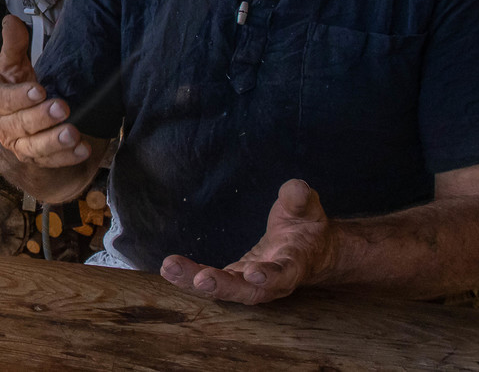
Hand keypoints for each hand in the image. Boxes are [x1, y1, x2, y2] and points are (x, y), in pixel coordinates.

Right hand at [0, 16, 89, 168]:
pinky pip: (51, 162)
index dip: (20, 97)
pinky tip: (82, 149)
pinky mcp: (37, 161)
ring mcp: (20, 147)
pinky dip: (67, 158)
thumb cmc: (18, 88)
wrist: (22, 123)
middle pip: (20, 125)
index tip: (39, 89)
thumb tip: (11, 20)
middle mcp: (4, 127)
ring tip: (72, 133)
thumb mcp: (14, 66)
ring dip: (54, 142)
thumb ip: (14, 45)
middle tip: (62, 107)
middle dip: (41, 117)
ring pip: (35, 148)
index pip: (3, 101)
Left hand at [160, 179, 334, 303]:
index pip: (284, 274)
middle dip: (224, 286)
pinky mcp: (235, 279)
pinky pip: (212, 282)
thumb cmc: (306, 226)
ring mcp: (252, 284)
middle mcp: (273, 283)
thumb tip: (295, 187)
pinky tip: (169, 269)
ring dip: (196, 282)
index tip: (253, 272)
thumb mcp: (307, 208)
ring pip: (225, 289)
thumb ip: (300, 198)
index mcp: (294, 264)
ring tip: (170, 268)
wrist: (309, 250)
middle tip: (200, 279)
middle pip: (248, 292)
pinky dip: (191, 278)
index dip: (271, 276)